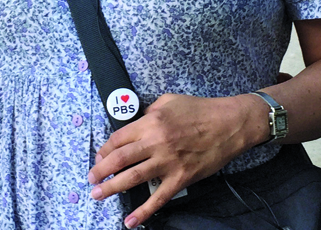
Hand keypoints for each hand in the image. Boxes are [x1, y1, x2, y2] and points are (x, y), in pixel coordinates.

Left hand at [87, 93, 260, 228]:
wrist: (229, 124)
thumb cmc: (200, 109)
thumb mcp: (168, 101)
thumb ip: (149, 113)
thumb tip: (136, 124)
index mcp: (150, 122)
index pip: (118, 138)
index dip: (104, 149)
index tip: (99, 157)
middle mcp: (156, 142)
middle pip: (120, 159)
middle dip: (100, 170)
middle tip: (91, 179)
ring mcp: (168, 162)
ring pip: (133, 177)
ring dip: (112, 187)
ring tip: (98, 194)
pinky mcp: (182, 178)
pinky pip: (159, 197)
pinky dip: (144, 210)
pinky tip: (131, 221)